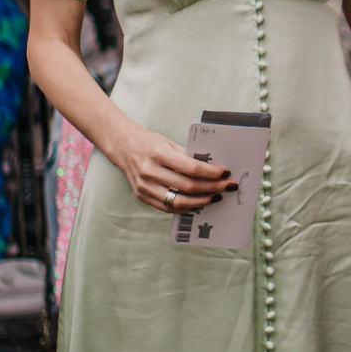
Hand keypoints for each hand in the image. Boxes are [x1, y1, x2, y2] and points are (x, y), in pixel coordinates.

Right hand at [104, 125, 233, 213]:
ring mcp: (144, 186)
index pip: (191, 168)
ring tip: (215, 197)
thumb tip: (213, 168)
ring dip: (201, 201)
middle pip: (188, 186)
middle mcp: (150, 171)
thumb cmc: (150, 144)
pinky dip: (185, 207)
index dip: (211, 173)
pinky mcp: (142, 196)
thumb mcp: (169, 143)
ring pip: (179, 201)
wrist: (124, 148)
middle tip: (227, 187)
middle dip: (212, 187)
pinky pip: (168, 207)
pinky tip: (198, 204)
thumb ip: (188, 156)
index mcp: (159, 154)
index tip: (225, 173)